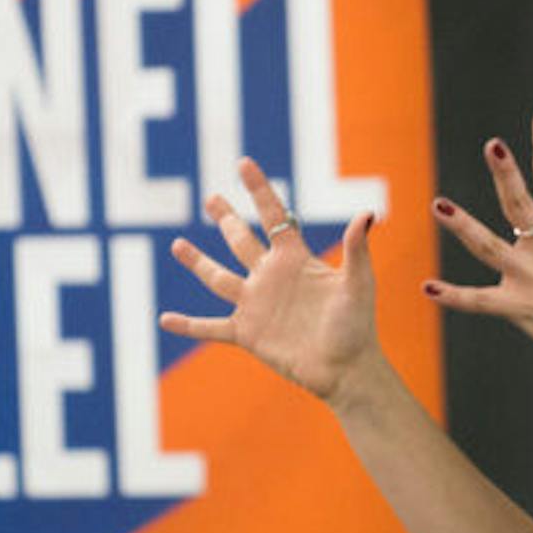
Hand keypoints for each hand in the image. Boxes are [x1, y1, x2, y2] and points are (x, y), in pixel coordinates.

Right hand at [158, 156, 381, 405]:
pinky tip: (165, 319)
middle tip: (211, 198)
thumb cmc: (357, 326)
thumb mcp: (358, 283)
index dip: (258, 190)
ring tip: (177, 245)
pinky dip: (188, 325)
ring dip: (197, 262)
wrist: (347, 369)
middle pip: (241, 241)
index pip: (273, 216)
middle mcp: (271, 277)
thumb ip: (356, 249)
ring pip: (218, 279)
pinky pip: (211, 327)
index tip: (243, 163)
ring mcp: (256, 305)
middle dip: (226, 219)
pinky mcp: (247, 334)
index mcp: (295, 259)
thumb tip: (367, 213)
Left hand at [427, 109, 532, 385]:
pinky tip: (427, 288)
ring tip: (438, 205)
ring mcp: (531, 278)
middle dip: (505, 172)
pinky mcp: (521, 309)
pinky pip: (479, 301)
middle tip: (492, 145)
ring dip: (462, 225)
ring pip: (488, 246)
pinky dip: (453, 296)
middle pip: (519, 203)